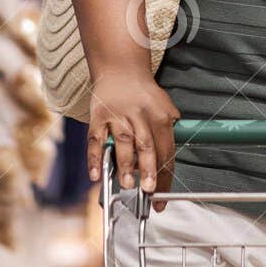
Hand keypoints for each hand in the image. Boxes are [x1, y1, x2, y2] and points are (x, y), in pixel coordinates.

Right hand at [85, 68, 180, 203]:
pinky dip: (94, 157)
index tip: (161, 197)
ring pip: (123, 142)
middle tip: (148, 190)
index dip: (164, 176)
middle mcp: (140, 115)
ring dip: (125, 164)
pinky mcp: (99, 116)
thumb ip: (170, 131)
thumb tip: (170, 160)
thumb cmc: (144, 94)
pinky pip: (96, 139)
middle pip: (147, 145)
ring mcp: (118, 115)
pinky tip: (95, 174)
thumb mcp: (165, 106)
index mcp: (160, 116)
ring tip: (127, 184)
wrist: (121, 69)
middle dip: (149, 170)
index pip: (166, 150)